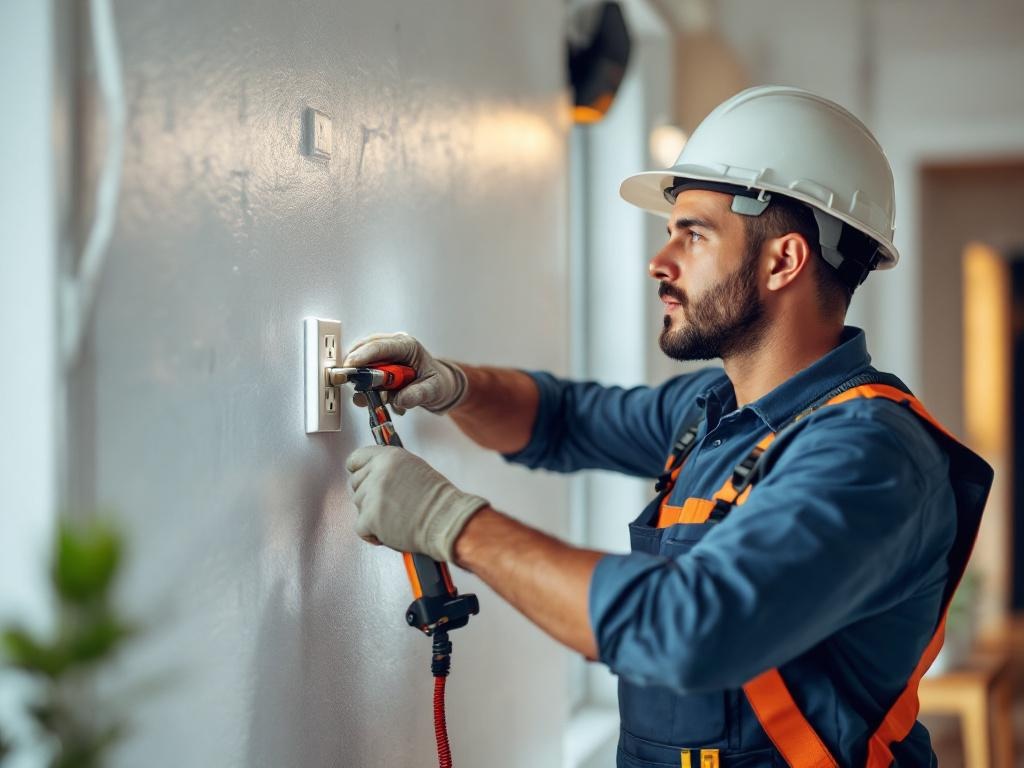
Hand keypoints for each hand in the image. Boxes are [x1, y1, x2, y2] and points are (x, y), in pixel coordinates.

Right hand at [342, 332, 467, 414]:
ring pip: (361, 363)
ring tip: (377, 398)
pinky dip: (366, 389)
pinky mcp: (377, 367)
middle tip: (353, 386)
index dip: (363, 356)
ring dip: (362, 383)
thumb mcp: (434, 390)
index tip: (349, 366)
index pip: (381, 346)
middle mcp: (392, 346)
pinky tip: (379, 398)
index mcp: (407, 345)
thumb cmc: (437, 382)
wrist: (437, 385)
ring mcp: (383, 356)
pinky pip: (364, 376)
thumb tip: (399, 400)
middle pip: (365, 351)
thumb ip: (417, 395)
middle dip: (356, 369)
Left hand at [346, 446, 489, 561]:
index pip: (356, 458)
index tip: (361, 476)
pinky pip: (360, 528)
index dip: (358, 470)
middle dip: (368, 496)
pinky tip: (390, 530)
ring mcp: (371, 495)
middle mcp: (378, 472)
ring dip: (373, 515)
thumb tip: (372, 476)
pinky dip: (373, 533)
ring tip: (396, 517)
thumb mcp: (414, 469)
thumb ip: (389, 469)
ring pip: (359, 506)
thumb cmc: (437, 499)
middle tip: (390, 504)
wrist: (446, 521)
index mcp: (389, 457)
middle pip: (355, 484)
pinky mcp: (369, 518)